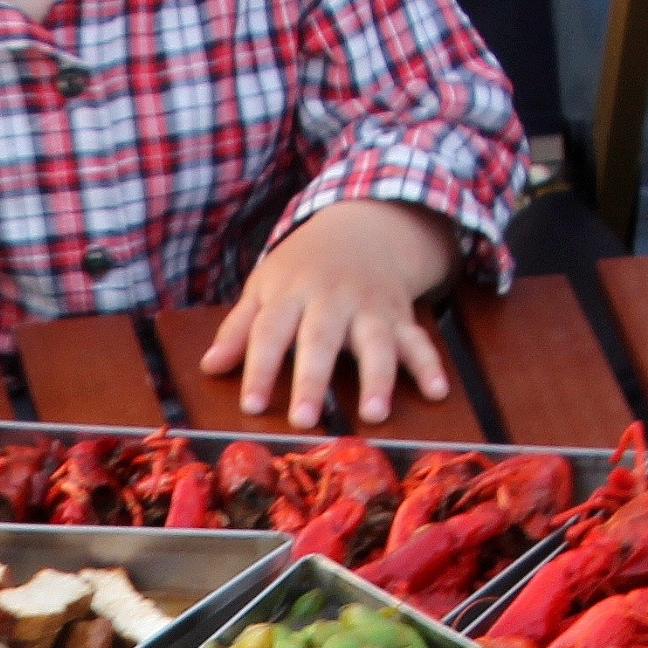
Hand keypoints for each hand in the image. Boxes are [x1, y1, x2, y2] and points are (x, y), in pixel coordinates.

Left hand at [200, 199, 460, 428]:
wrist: (361, 227)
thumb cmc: (302, 270)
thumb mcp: (264, 288)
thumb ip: (239, 329)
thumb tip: (210, 367)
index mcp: (291, 293)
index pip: (270, 331)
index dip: (260, 368)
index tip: (252, 406)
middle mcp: (332, 299)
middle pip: (321, 340)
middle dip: (313, 380)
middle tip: (306, 420)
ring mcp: (370, 307)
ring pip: (376, 342)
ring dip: (379, 378)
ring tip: (376, 415)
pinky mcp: (400, 316)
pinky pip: (419, 340)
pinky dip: (430, 365)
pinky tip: (438, 392)